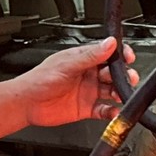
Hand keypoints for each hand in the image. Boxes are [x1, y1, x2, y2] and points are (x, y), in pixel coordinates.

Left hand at [17, 37, 137, 128]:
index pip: (108, 53)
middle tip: (128, 78)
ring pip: (112, 91)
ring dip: (121, 93)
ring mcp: (88, 92)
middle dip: (124, 75)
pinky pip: (105, 110)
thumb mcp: (67, 64)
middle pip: (114, 73)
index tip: (128, 57)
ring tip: (122, 95)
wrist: (27, 103)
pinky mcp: (87, 109)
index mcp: (84, 59)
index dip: (120, 55)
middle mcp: (88, 74)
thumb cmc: (40, 80)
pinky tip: (114, 111)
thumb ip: (90, 56)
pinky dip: (112, 112)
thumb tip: (109, 43)